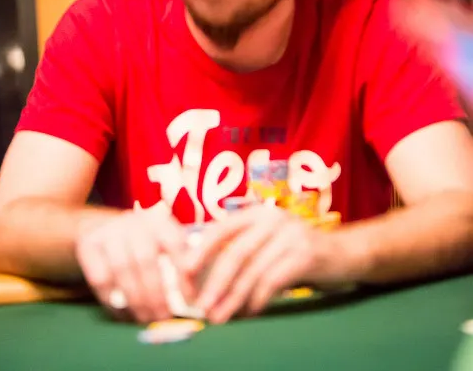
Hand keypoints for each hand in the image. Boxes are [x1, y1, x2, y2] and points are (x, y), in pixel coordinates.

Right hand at [75, 204, 193, 323]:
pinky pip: (100, 278)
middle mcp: (133, 221)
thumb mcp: (161, 242)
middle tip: (163, 317)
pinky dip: (113, 301)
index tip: (189, 299)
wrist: (98, 225)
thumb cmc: (140, 242)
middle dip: (156, 294)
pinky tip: (124, 314)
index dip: (183, 272)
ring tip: (145, 319)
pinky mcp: (88, 245)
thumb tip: (191, 298)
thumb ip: (177, 263)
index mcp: (158, 220)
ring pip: (122, 270)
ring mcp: (109, 231)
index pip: (174, 242)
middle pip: (146, 259)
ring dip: (135, 300)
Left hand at [184, 205, 346, 323]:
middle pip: (234, 252)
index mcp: (258, 212)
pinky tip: (250, 313)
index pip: (221, 229)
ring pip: (252, 270)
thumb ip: (244, 251)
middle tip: (202, 307)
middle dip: (215, 282)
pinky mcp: (305, 254)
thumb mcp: (270, 242)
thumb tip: (208, 280)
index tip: (185, 274)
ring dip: (233, 298)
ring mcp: (290, 234)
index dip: (200, 251)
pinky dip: (258, 299)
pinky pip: (273, 280)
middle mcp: (272, 217)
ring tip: (220, 317)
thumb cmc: (299, 252)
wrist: (345, 253)